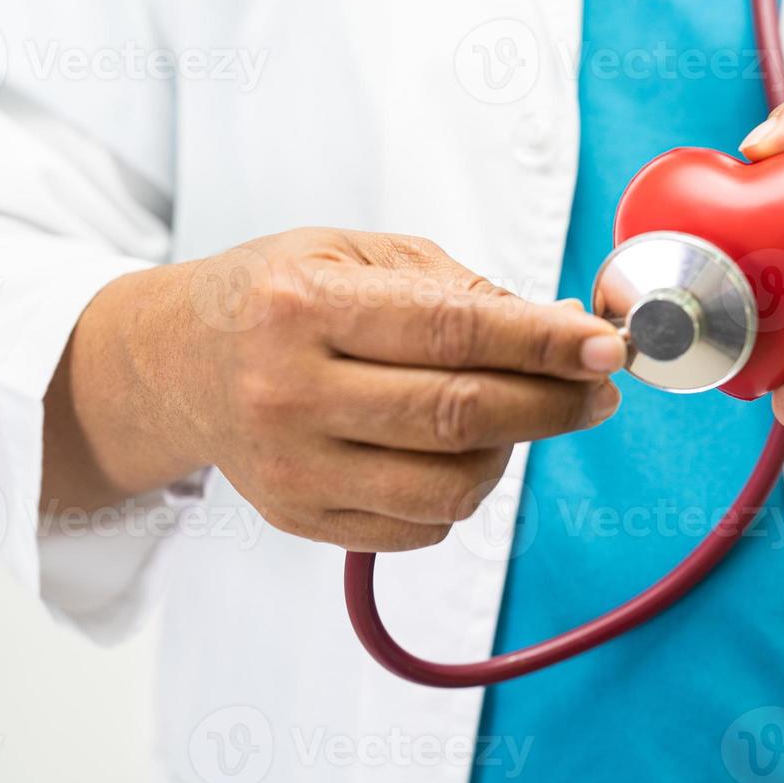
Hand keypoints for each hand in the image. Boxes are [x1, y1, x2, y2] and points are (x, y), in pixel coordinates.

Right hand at [46, 229, 625, 549]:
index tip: (607, 346)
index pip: (452, 331)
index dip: (542, 342)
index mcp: (304, 306)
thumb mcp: (357, 255)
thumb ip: (459, 289)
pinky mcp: (299, 518)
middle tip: (598, 387)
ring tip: (516, 415)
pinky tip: (456, 450)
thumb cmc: (278, 296)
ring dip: (511, 453)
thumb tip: (563, 327)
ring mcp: (291, 467)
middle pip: (460, 415)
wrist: (176, 363)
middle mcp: (290, 392)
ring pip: (449, 487)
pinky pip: (420, 527)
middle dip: (553, 403)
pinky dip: (462, 492)